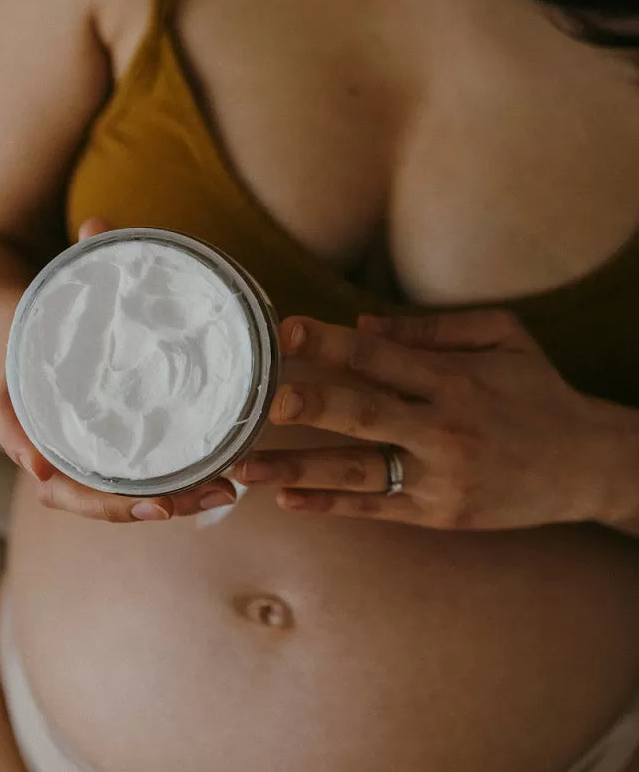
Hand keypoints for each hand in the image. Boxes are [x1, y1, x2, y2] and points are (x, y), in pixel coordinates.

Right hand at [0, 217, 236, 521]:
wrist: (56, 337)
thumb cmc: (64, 315)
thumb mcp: (71, 286)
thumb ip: (86, 259)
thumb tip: (99, 224)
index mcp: (21, 395)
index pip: (8, 425)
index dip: (22, 447)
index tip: (40, 467)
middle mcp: (46, 436)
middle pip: (66, 488)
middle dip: (115, 504)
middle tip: (169, 503)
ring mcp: (83, 453)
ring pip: (106, 500)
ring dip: (159, 507)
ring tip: (219, 493)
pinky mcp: (119, 459)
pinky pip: (137, 490)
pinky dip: (174, 496)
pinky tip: (218, 487)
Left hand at [234, 309, 619, 530]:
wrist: (588, 464)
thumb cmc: (539, 392)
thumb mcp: (503, 338)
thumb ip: (432, 329)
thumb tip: (362, 323)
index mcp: (454, 379)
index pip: (382, 357)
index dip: (333, 341)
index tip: (288, 329)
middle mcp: (442, 427)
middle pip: (366, 414)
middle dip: (314, 404)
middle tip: (265, 399)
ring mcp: (438, 476)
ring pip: (358, 470)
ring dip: (299, 468)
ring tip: (248, 468)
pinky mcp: (437, 513)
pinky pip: (376, 509)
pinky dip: (331, 505)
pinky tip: (290, 501)